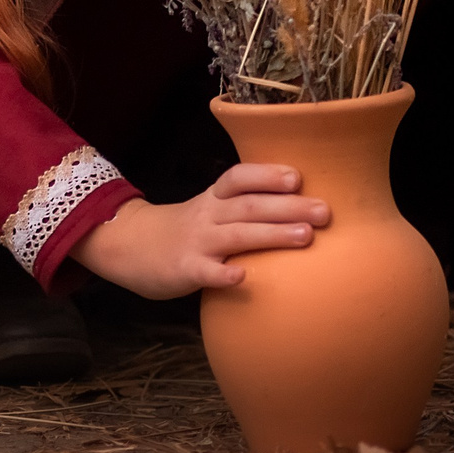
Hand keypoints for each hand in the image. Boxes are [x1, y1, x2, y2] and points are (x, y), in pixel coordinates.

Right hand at [70, 163, 329, 298]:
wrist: (128, 246)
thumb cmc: (185, 229)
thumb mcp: (209, 208)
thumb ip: (244, 206)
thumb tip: (299, 205)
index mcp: (214, 198)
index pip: (240, 178)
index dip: (268, 175)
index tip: (299, 176)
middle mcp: (207, 214)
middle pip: (249, 205)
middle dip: (289, 207)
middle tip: (325, 212)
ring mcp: (195, 241)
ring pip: (236, 234)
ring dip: (272, 234)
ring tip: (306, 237)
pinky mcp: (183, 269)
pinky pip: (205, 271)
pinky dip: (224, 274)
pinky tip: (244, 277)